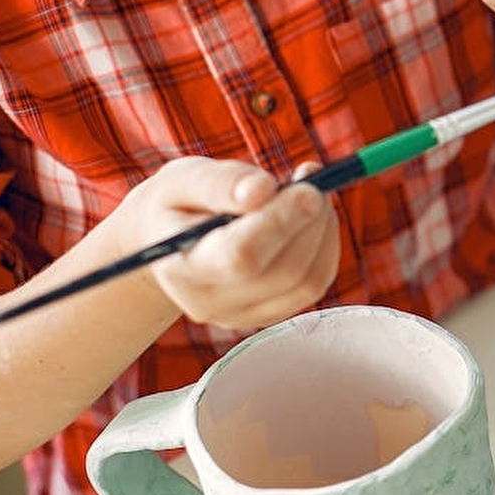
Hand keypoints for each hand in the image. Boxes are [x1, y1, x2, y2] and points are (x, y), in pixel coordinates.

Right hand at [104, 157, 339, 329]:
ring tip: (311, 193)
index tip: (310, 188)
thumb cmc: (177, 203)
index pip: (241, 257)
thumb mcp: (183, 179)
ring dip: (323, 231)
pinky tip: (312, 218)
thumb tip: (262, 190)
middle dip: (311, 221)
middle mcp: (210, 303)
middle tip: (313, 180)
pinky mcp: (269, 314)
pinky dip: (325, 246)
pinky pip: (315, 284)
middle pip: (284, 272)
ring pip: (308, 281)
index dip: (282, 221)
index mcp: (181, 268)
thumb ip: (220, 182)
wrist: (169, 242)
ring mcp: (241, 315)